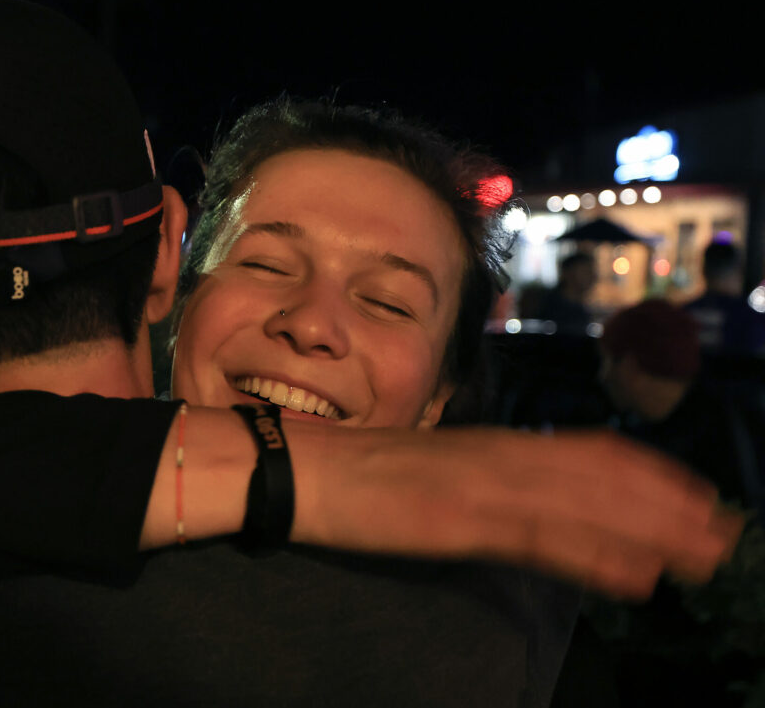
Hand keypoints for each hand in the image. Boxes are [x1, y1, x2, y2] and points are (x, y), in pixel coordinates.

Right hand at [289, 423, 743, 599]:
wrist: (300, 468)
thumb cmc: (359, 473)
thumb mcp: (433, 471)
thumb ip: (483, 480)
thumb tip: (525, 501)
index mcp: (492, 445)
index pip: (588, 453)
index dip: (650, 474)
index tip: (697, 497)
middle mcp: (497, 456)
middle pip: (604, 476)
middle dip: (671, 505)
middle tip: (725, 532)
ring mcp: (479, 485)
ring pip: (586, 503)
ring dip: (653, 530)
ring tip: (705, 555)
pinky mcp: (457, 519)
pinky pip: (540, 538)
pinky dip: (596, 555)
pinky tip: (635, 577)